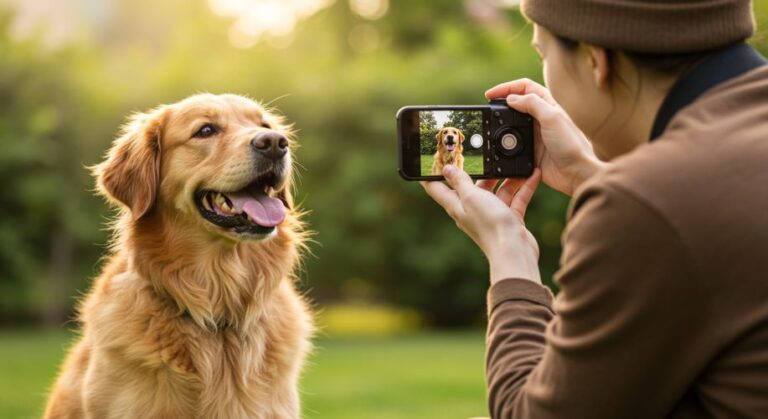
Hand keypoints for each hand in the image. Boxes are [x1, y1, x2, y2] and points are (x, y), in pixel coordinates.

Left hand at [421, 165, 542, 284]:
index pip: (436, 189)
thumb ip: (460, 182)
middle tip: (483, 152)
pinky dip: (523, 187)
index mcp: (456, 205)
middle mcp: (471, 209)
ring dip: (507, 177)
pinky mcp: (508, 217)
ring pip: (497, 189)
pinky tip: (533, 174)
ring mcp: (491, 213)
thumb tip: (447, 169)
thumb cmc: (489, 226)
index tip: (428, 160)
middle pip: (471, 185)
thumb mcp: (471, 197)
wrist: (514, 251)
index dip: (429, 175)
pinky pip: (515, 197)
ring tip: (515, 162)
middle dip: (479, 170)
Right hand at [486, 79, 605, 195]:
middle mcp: (540, 118)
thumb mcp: (552, 118)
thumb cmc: (571, 145)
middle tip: (487, 109)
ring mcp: (534, 135)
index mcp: (547, 105)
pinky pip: (511, 144)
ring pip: (511, 124)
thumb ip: (532, 104)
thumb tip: (511, 98)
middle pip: (515, 104)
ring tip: (489, 126)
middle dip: (500, 104)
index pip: (524, 87)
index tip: (489, 95)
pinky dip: (503, 142)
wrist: (576, 174)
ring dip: (500, 124)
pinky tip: (497, 144)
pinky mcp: (529, 151)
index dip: (507, 87)